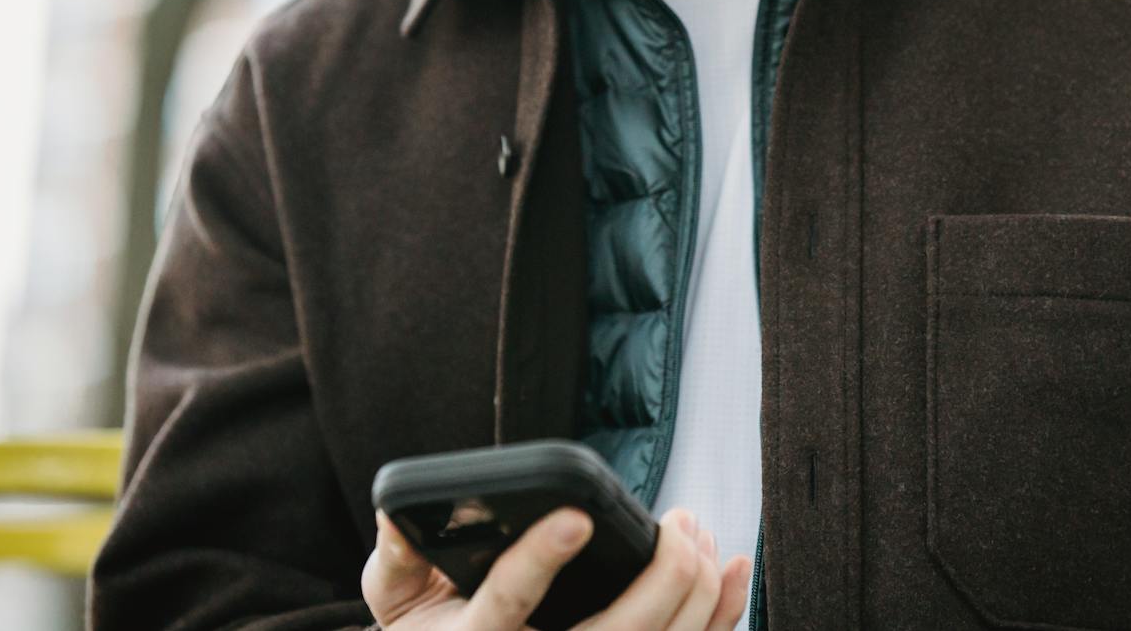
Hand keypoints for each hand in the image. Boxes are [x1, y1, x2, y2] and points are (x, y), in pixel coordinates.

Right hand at [363, 503, 751, 629]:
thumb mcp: (397, 597)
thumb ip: (399, 557)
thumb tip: (397, 512)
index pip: (509, 602)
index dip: (540, 559)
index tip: (576, 517)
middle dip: (662, 577)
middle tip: (681, 523)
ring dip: (696, 593)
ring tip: (700, 533)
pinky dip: (717, 618)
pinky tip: (733, 571)